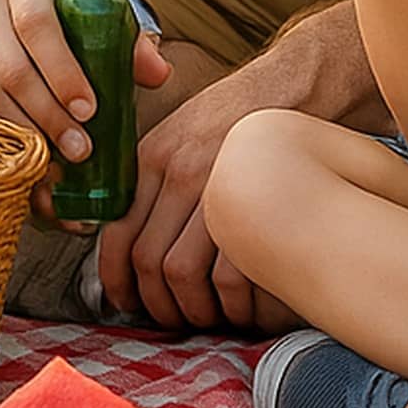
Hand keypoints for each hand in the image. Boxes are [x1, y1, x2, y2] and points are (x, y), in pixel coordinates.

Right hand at [0, 0, 168, 159]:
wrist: (19, 3)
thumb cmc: (70, 13)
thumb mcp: (102, 14)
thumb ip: (130, 41)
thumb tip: (157, 73)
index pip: (36, 23)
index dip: (62, 71)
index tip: (89, 109)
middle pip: (11, 69)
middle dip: (49, 115)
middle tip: (81, 148)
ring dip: (27, 135)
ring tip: (62, 163)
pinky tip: (29, 167)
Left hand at [100, 75, 287, 333]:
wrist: (292, 87)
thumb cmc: (234, 119)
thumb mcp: (179, 136)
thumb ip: (152, 181)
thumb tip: (128, 237)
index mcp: (152, 157)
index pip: (117, 231)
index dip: (116, 278)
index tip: (124, 302)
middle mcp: (178, 172)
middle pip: (149, 260)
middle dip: (158, 304)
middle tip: (172, 320)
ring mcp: (218, 189)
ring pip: (184, 273)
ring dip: (194, 309)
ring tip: (207, 317)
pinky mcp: (257, 205)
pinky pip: (231, 275)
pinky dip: (234, 305)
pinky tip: (241, 307)